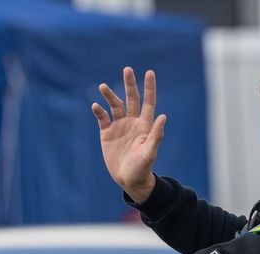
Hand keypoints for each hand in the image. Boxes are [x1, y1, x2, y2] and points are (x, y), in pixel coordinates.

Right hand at [92, 67, 165, 203]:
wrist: (129, 180)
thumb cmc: (142, 168)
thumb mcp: (150, 153)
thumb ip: (156, 135)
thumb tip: (163, 116)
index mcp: (145, 125)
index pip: (148, 102)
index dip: (149, 88)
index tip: (149, 72)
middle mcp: (132, 122)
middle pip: (131, 99)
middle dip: (129, 84)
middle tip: (127, 69)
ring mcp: (119, 127)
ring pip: (115, 106)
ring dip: (109, 96)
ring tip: (103, 86)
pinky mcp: (107, 133)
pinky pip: (102, 118)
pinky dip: (99, 111)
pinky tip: (96, 106)